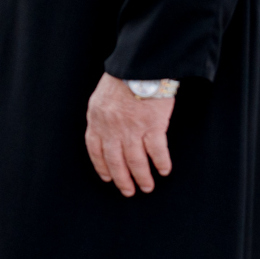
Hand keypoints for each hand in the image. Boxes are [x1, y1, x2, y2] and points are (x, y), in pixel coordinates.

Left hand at [85, 73, 175, 195]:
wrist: (139, 66)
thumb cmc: (122, 78)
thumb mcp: (101, 97)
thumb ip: (102, 117)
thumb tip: (105, 133)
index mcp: (97, 120)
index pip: (96, 150)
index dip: (101, 167)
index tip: (108, 178)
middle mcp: (112, 128)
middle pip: (115, 161)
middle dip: (122, 180)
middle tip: (129, 191)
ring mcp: (132, 129)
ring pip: (136, 161)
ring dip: (142, 177)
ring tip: (147, 187)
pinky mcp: (152, 126)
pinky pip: (157, 151)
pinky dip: (161, 163)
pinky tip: (164, 171)